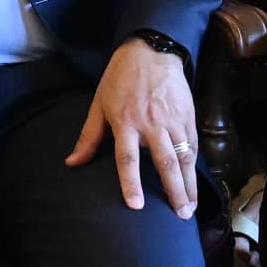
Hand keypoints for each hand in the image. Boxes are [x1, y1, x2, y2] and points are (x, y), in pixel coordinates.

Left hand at [69, 38, 198, 217]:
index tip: (136, 205)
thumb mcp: (99, 104)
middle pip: (165, 163)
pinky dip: (194, 166)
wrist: (151, 50)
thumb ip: (88, 137)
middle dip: (174, 192)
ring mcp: (172, 119)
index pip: (127, 159)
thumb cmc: (120, 78)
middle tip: (181, 216)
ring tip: (191, 207)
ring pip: (184, 157)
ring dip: (189, 184)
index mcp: (125, 122)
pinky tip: (194, 182)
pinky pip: (193, 144)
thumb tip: (72, 163)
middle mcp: (151, 124)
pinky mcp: (187, 115)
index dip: (131, 183)